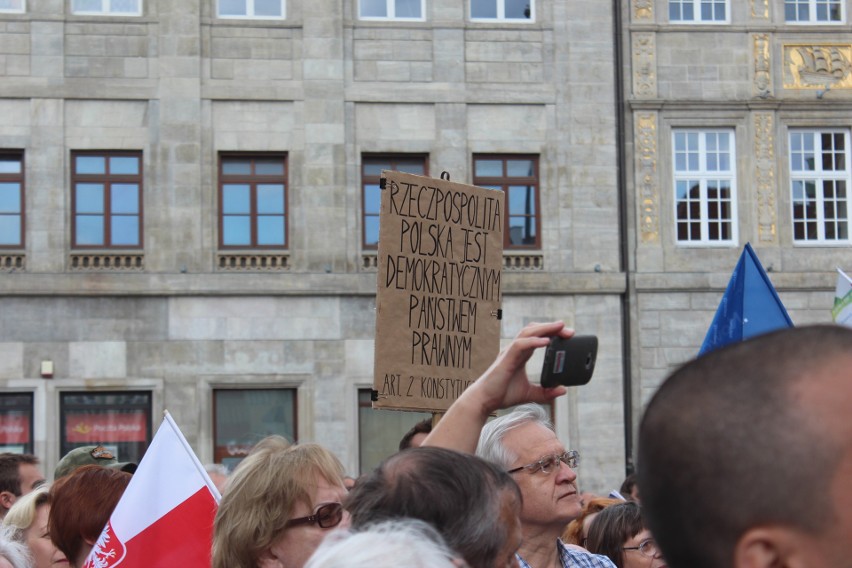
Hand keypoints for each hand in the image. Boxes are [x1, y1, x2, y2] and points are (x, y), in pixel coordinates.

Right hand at [423, 321, 573, 453]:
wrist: (484, 400)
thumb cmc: (502, 394)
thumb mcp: (530, 394)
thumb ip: (546, 392)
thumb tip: (563, 390)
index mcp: (521, 355)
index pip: (538, 337)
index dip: (552, 332)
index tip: (568, 334)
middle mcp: (516, 350)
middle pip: (535, 330)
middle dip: (552, 327)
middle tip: (569, 330)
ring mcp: (510, 352)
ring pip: (528, 332)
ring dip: (545, 328)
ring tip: (560, 327)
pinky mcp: (506, 358)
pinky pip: (521, 345)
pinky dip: (534, 341)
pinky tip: (546, 341)